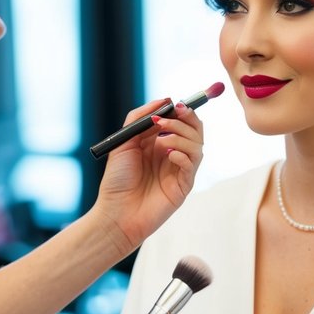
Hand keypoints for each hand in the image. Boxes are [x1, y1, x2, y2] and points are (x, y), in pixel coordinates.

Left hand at [96, 99, 204, 252]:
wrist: (115, 213)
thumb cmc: (117, 180)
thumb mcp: (123, 142)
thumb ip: (138, 118)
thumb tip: (164, 101)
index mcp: (160, 144)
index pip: (182, 122)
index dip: (183, 111)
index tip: (176, 104)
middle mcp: (173, 155)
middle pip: (195, 131)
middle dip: (186, 120)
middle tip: (169, 118)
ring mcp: (179, 171)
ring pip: (197, 145)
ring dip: (181, 136)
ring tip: (162, 140)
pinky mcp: (183, 186)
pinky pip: (192, 165)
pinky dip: (183, 154)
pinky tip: (168, 154)